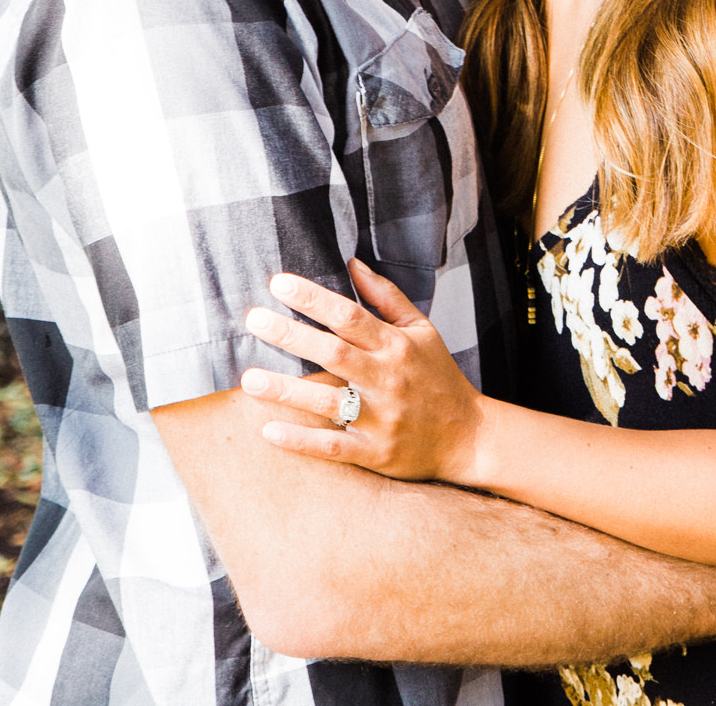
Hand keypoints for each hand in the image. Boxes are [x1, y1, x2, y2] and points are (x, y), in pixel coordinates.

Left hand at [241, 257, 485, 482]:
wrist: (467, 436)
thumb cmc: (438, 376)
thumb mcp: (421, 330)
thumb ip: (385, 297)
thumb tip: (351, 263)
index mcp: (396, 345)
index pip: (350, 315)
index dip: (314, 298)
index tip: (279, 283)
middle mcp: (387, 379)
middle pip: (333, 353)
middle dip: (291, 335)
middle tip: (254, 320)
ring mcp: (381, 418)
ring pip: (327, 402)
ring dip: (286, 390)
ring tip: (248, 378)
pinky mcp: (376, 453)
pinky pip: (333, 447)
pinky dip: (301, 441)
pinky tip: (269, 430)